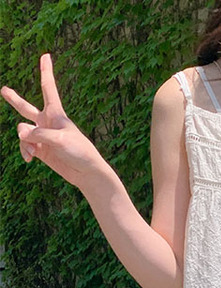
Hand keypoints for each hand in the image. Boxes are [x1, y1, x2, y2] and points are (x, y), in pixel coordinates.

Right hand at [1, 53, 108, 188]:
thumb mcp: (59, 140)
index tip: (46, 55)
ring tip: (32, 151)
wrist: (86, 173)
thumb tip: (20, 134)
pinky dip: (24, 151)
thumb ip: (36, 134)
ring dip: (24, 141)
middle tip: (3, 90)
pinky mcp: (41, 150)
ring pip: (22, 132)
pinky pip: (25, 146)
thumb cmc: (79, 152)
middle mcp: (48, 123)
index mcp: (56, 113)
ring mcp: (43, 137)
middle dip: (14, 100)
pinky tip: (29, 158)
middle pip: (26, 108)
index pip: (48, 88)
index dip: (46, 71)